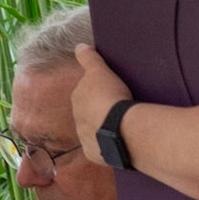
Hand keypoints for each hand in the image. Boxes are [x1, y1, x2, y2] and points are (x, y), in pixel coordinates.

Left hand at [72, 44, 132, 163]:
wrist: (119, 128)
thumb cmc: (110, 96)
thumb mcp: (100, 71)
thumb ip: (89, 59)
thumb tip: (79, 46)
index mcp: (77, 99)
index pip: (86, 94)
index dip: (99, 93)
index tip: (112, 94)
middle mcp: (76, 119)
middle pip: (89, 114)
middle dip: (100, 112)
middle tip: (119, 110)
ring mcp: (84, 138)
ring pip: (94, 131)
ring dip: (104, 129)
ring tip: (122, 127)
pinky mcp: (94, 153)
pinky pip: (101, 148)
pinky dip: (109, 145)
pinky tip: (121, 141)